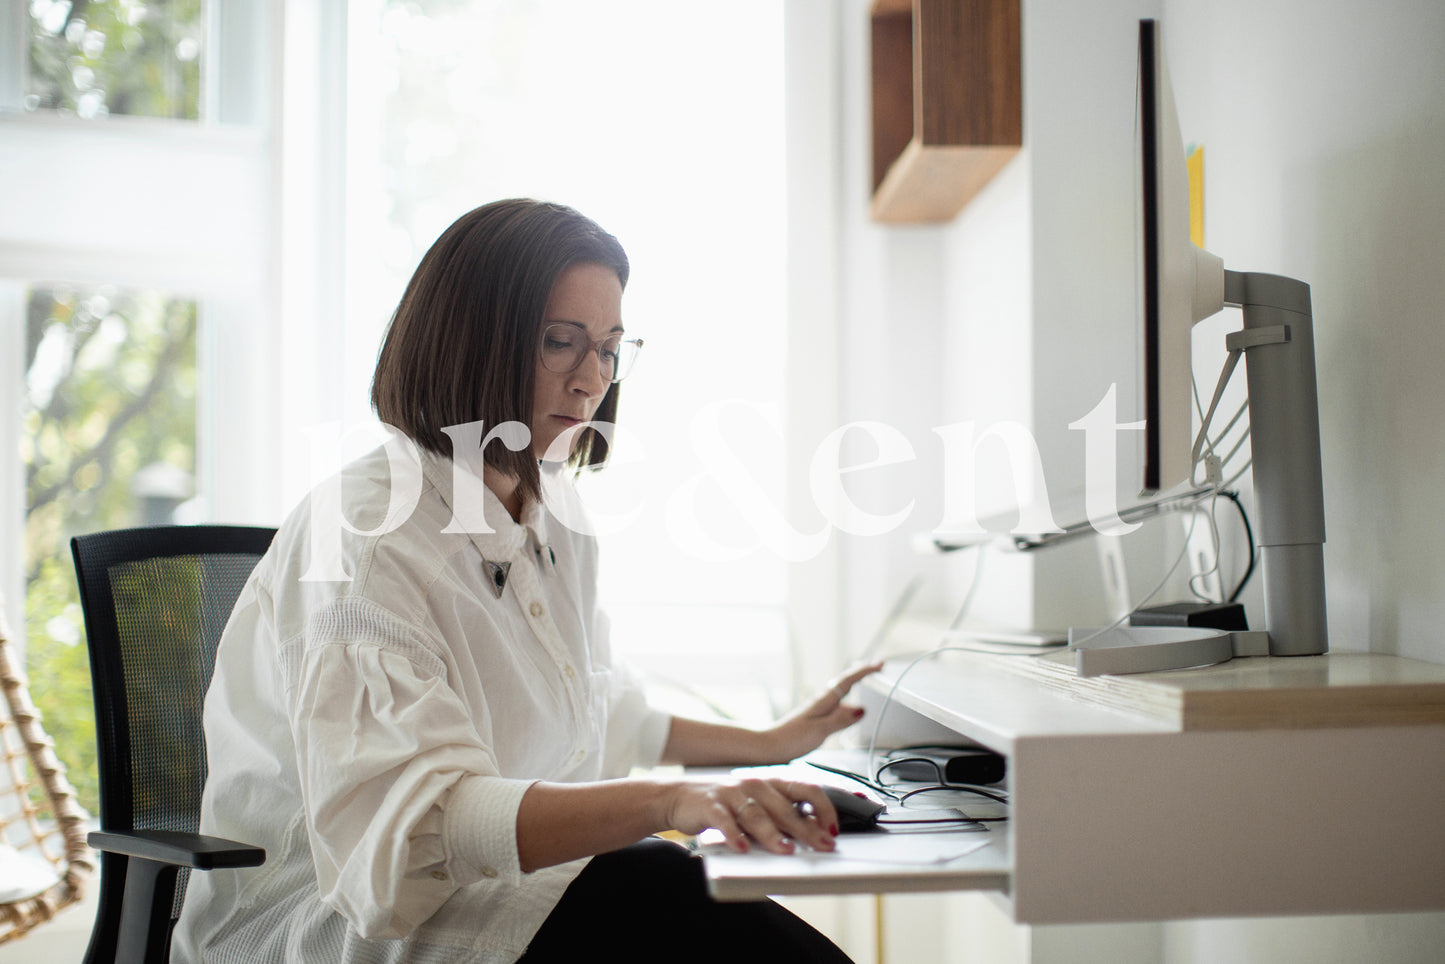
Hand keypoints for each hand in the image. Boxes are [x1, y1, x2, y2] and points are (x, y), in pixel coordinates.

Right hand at [664, 776, 839, 854]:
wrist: (681, 796)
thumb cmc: (727, 804)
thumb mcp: (759, 807)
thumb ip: (783, 816)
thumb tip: (817, 834)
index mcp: (772, 783)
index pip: (806, 789)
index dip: (823, 808)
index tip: (834, 829)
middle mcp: (755, 784)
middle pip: (785, 807)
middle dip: (806, 828)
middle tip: (822, 845)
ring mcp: (732, 793)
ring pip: (757, 814)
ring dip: (772, 834)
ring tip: (786, 850)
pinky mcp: (710, 804)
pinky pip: (724, 820)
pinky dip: (733, 834)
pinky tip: (742, 849)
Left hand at [758, 661, 883, 763]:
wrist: (767, 747)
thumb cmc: (789, 740)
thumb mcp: (820, 731)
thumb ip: (841, 720)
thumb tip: (861, 709)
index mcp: (823, 702)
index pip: (848, 681)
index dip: (864, 672)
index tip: (879, 664)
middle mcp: (820, 702)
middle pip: (843, 683)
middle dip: (860, 673)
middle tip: (875, 666)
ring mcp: (816, 709)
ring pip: (839, 692)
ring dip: (853, 684)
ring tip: (864, 680)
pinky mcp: (812, 718)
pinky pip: (834, 704)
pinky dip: (844, 699)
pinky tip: (844, 706)